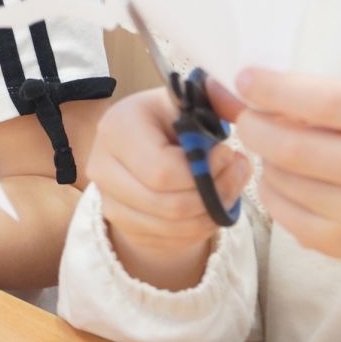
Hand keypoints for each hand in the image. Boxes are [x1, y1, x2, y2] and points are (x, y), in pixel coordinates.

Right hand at [88, 87, 250, 289]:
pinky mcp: (124, 226)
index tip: (229, 153)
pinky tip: (214, 204)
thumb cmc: (171, 117)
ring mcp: (109, 201)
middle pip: (166, 204)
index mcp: (116, 125)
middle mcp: (103, 166)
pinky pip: (170, 240)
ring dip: (212, 213)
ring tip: (231, 187)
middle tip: (237, 172)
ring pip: (171, 228)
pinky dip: (200, 228)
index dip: (203, 170)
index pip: (161, 169)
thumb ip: (213, 104)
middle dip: (213, 194)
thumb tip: (234, 121)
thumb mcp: (188, 101)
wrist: (148, 142)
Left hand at [232, 67, 340, 265]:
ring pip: (283, 180)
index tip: (244, 79)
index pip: (327, 103)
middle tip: (246, 119)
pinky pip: (281, 211)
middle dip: (256, 128)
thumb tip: (225, 87)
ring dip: (265, 160)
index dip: (276, 90)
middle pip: (296, 148)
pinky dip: (270, 189)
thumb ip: (302, 92)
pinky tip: (284, 179)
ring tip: (277, 150)